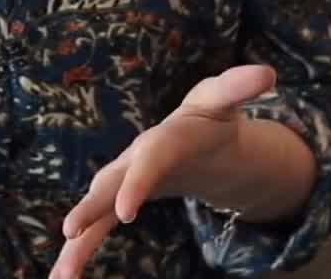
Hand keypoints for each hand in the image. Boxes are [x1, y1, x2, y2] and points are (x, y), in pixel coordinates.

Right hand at [51, 64, 277, 278]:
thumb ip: (240, 87)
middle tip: (71, 231)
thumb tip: (268, 73)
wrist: (189, 135)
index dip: (137, 182)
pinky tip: (64, 278)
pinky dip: (79, 252)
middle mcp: (134, 160)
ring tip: (62, 275)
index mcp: (163, 137)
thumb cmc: (207, 119)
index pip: (150, 157)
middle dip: (90, 207)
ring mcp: (122, 182)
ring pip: (95, 211)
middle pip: (109, 183)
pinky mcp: (118, 203)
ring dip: (77, 241)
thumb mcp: (224, 101)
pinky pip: (96, 229)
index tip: (125, 212)